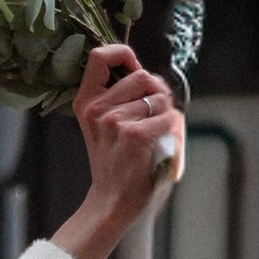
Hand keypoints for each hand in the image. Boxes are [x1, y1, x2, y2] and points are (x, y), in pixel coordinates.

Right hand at [55, 41, 180, 258]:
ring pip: (159, 97)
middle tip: (155, 115)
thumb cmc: (117, 164)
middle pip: (143, 75)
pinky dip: (172, 130)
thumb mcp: (107, 126)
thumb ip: (122, 97)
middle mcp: (95, 109)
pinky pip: (168, 116)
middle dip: (157, 92)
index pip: (99, 57)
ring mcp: (112, 121)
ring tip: (154, 137)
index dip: (122, 54)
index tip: (132, 68)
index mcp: (85, 103)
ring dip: (166, 114)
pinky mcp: (134, 135)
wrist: (111, 204)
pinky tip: (160, 145)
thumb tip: (150, 78)